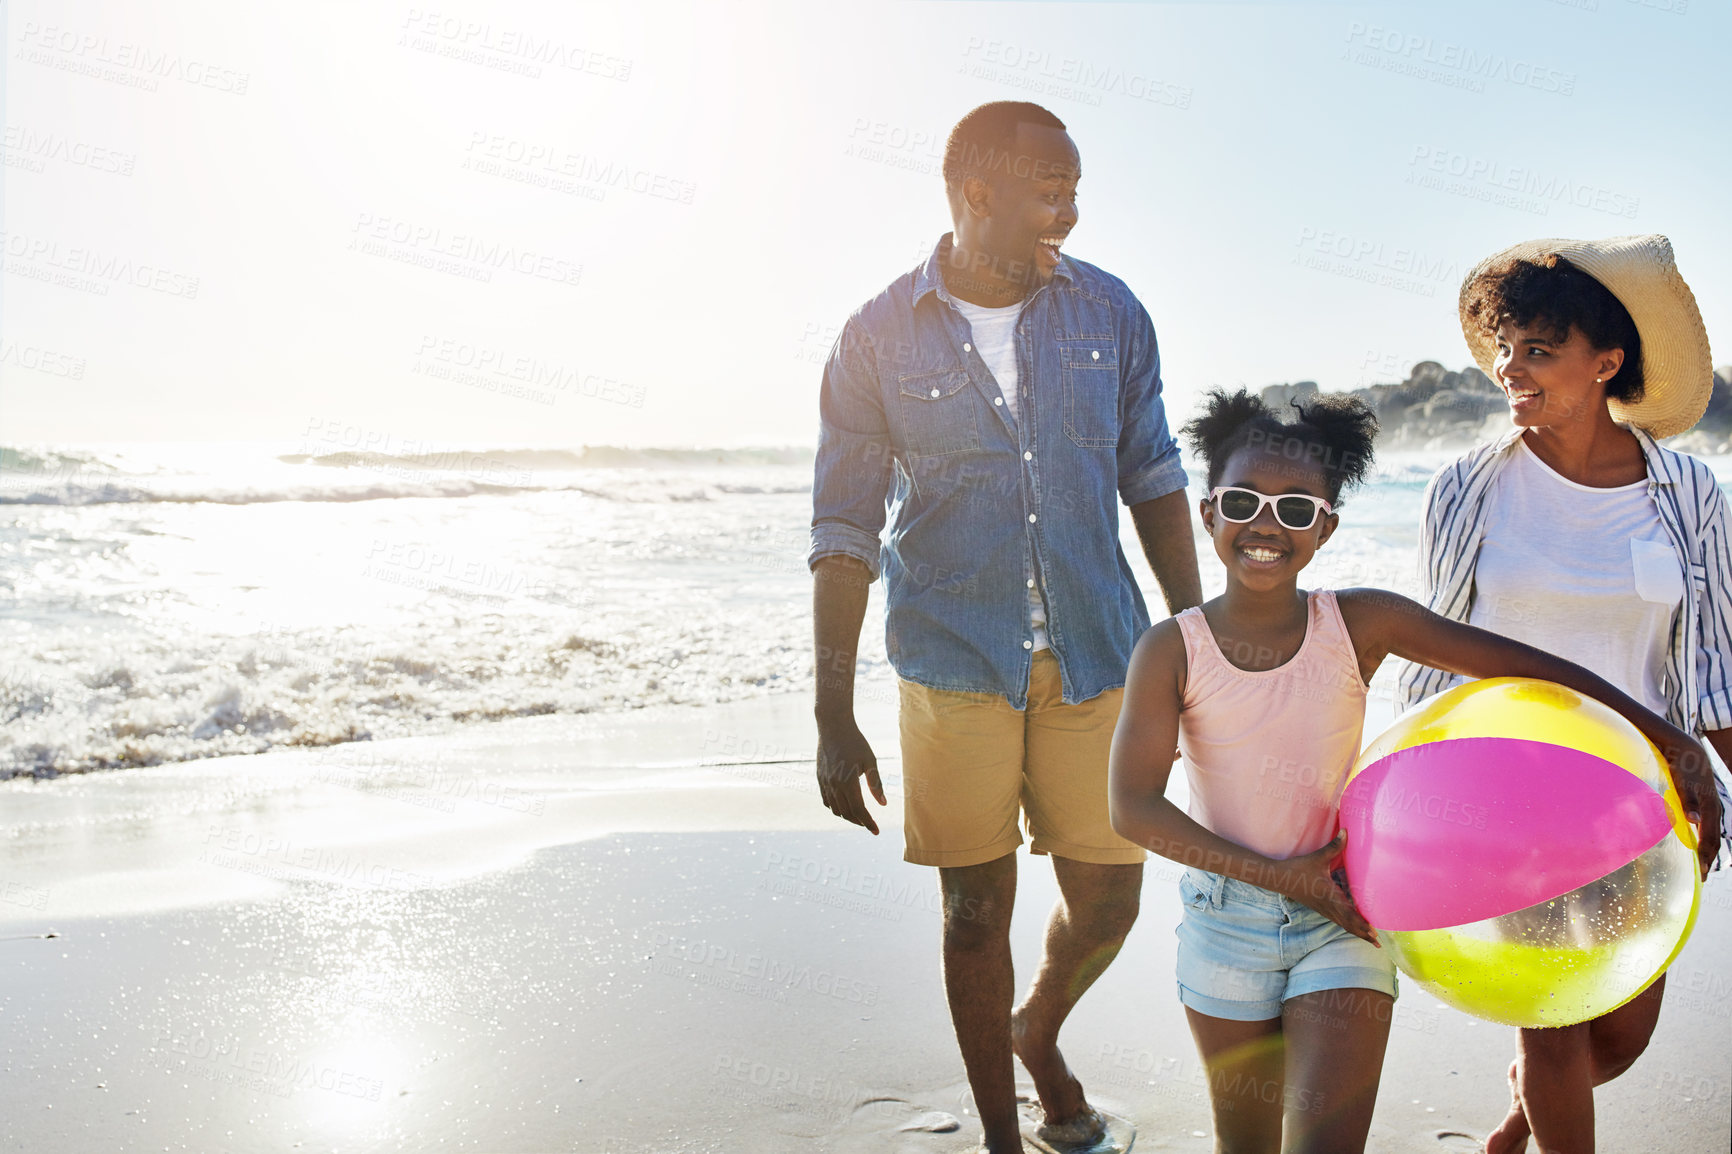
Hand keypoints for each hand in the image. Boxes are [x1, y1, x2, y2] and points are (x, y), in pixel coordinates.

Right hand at [816, 715, 884, 834]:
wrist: (833, 727)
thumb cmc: (855, 742)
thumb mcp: (870, 761)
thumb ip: (876, 784)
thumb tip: (883, 804)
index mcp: (848, 781)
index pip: (859, 810)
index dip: (868, 822)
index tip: (876, 831)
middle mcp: (834, 784)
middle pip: (846, 812)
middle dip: (859, 822)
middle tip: (870, 824)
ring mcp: (825, 782)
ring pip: (835, 809)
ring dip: (847, 816)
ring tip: (859, 816)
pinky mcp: (820, 778)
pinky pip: (826, 800)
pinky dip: (835, 807)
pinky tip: (844, 806)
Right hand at [1271, 831, 1377, 945]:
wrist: (1280, 878)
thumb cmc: (1299, 868)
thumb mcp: (1318, 857)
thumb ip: (1334, 846)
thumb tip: (1347, 832)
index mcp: (1329, 896)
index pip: (1348, 914)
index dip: (1361, 924)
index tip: (1373, 932)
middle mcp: (1328, 906)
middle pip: (1348, 924)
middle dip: (1363, 933)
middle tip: (1378, 944)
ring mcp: (1323, 909)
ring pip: (1342, 924)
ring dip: (1356, 932)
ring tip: (1371, 940)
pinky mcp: (1320, 908)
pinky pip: (1337, 920)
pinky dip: (1348, 925)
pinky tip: (1353, 926)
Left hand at [1661, 737, 1722, 878]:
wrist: (1689, 751)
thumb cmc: (1683, 766)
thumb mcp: (1682, 781)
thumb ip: (1688, 801)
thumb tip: (1694, 820)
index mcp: (1709, 809)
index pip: (1709, 840)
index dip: (1705, 858)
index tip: (1699, 875)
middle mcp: (1713, 810)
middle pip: (1713, 841)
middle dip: (1707, 859)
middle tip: (1700, 878)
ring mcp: (1710, 808)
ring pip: (1712, 835)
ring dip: (1707, 851)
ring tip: (1700, 866)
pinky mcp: (1705, 805)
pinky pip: (1707, 828)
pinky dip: (1704, 839)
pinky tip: (1696, 844)